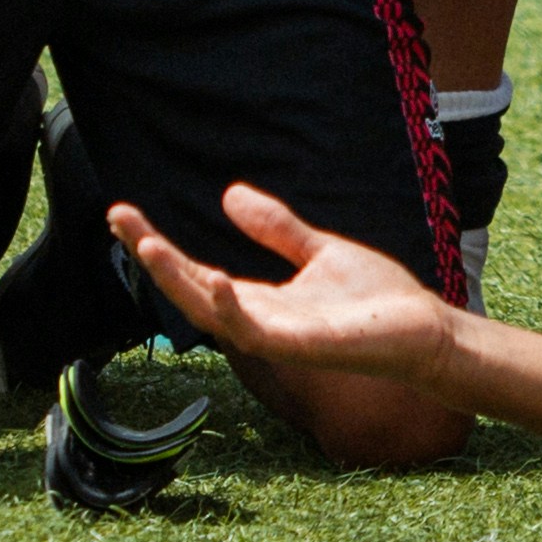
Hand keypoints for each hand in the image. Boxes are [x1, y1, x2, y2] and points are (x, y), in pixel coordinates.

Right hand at [108, 185, 456, 381]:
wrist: (424, 330)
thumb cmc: (376, 298)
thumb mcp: (318, 251)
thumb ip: (276, 228)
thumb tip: (229, 194)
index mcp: (258, 299)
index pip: (194, 272)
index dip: (158, 246)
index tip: (124, 213)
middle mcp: (256, 320)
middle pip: (189, 291)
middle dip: (152, 257)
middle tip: (117, 218)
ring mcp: (276, 337)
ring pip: (210, 313)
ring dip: (178, 281)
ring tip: (148, 245)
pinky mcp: (302, 347)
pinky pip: (255, 333)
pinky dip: (232, 309)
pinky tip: (216, 278)